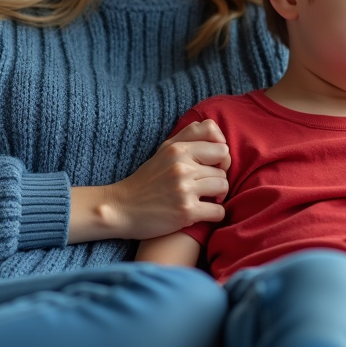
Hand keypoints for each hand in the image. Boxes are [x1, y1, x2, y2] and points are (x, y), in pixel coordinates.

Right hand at [102, 120, 230, 240]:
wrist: (122, 208)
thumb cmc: (147, 180)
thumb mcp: (164, 150)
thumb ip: (188, 136)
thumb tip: (216, 131)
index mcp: (178, 149)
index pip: (221, 146)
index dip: (221, 158)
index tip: (212, 167)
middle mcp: (182, 166)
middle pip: (223, 169)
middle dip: (217, 178)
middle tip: (206, 187)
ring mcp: (184, 189)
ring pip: (223, 187)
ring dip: (217, 196)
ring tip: (203, 199)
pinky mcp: (186, 211)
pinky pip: (219, 211)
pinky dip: (214, 215)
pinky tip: (201, 213)